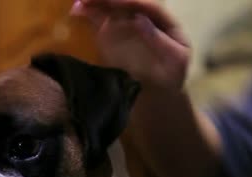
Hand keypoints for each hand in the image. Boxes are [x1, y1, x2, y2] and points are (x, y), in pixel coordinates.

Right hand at [70, 0, 189, 90]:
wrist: (161, 93)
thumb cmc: (171, 76)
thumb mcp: (174, 60)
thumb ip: (158, 40)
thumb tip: (139, 19)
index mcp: (163, 20)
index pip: (146, 5)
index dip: (129, 1)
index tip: (112, 0)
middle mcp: (145, 16)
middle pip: (127, 3)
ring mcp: (129, 24)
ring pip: (112, 8)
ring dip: (96, 3)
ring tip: (79, 2)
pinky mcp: (116, 34)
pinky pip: (103, 21)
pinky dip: (90, 14)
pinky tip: (78, 10)